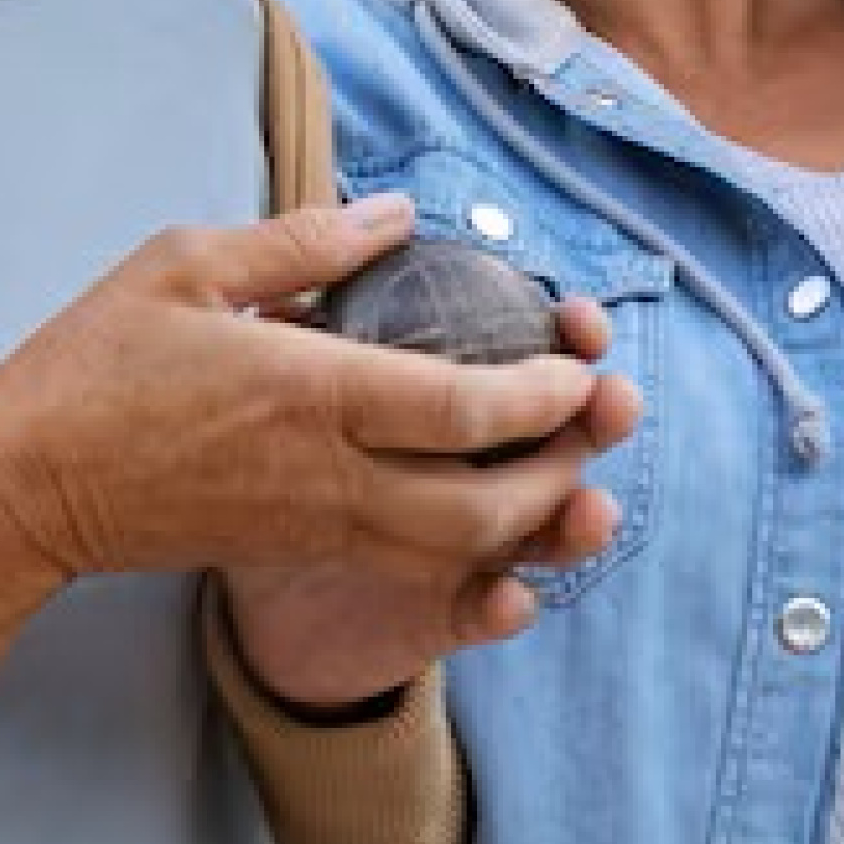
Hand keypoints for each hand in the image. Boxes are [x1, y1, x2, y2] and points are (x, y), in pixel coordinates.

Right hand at [0, 199, 618, 590]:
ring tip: (565, 467)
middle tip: (597, 423)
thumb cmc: (93, 364)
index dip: (543, 396)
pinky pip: (405, 563)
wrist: (20, 489)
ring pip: (452, 548)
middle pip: (482, 504)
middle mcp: (325, 474)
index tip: (584, 364)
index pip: (461, 410)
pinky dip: (467, 544)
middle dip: (560, 471)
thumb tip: (396, 214)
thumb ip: (299, 242)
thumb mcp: (185, 264)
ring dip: (526, 517)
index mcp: (308, 393)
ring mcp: (311, 524)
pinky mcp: (292, 549)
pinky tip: (490, 505)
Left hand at [225, 294, 644, 710]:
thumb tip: (377, 229)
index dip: (570, 341)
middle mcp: (472, 473)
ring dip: (576, 522)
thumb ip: (305, 290)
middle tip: (615, 402)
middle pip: (562, 444)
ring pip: (542, 531)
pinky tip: (507, 600)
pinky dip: (501, 606)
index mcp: (444, 404)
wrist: (228, 568)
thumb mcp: (269, 363)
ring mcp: (462, 546)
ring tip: (590, 512)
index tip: (582, 323)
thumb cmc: (253, 449)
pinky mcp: (432, 614)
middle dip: (601, 422)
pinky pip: (479, 610)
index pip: (530, 364)